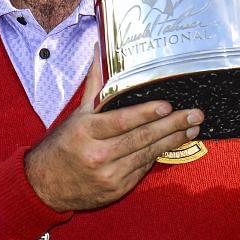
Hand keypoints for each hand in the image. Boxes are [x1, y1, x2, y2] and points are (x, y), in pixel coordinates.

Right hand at [25, 46, 202, 211]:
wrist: (44, 186)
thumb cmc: (62, 146)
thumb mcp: (76, 115)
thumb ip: (94, 85)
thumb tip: (100, 49)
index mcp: (86, 132)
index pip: (122, 121)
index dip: (145, 113)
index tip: (167, 106)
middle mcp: (98, 155)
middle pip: (141, 138)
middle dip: (172, 126)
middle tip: (195, 115)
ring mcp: (109, 175)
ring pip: (147, 155)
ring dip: (172, 141)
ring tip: (192, 129)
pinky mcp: (116, 189)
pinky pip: (142, 170)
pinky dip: (157, 156)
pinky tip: (172, 144)